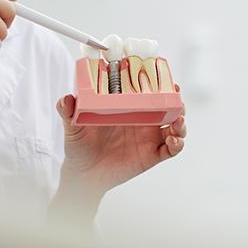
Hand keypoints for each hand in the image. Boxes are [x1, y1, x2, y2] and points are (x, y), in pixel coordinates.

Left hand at [56, 88, 186, 198]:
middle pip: (165, 104)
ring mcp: (148, 137)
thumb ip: (68, 111)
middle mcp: (140, 119)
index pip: (145, 90)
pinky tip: (173, 140)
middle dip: (175, 98)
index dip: (156, 81)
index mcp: (125, 107)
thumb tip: (66, 98)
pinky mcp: (151, 154)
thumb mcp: (72, 126)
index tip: (161, 73)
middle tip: (176, 94)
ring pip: (174, 125)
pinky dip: (177, 143)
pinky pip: (171, 149)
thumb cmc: (79, 145)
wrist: (83, 174)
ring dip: (181, 120)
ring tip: (177, 121)